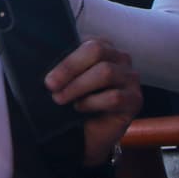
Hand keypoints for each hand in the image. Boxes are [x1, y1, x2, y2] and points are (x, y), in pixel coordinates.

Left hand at [44, 39, 141, 167]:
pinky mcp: (135, 99)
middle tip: (51, 86)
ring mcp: (130, 77)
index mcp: (102, 46)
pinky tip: (80, 108)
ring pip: (105, 72)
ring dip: (78, 86)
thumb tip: (43, 56)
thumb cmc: (73, 102)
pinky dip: (92, 102)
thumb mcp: (64, 80)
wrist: (86, 136)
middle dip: (70, 68)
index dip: (66, 58)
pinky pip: (114, 96)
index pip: (87, 41)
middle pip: (97, 50)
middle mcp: (119, 57)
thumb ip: (60, 66)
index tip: (47, 78)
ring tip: (60, 99)